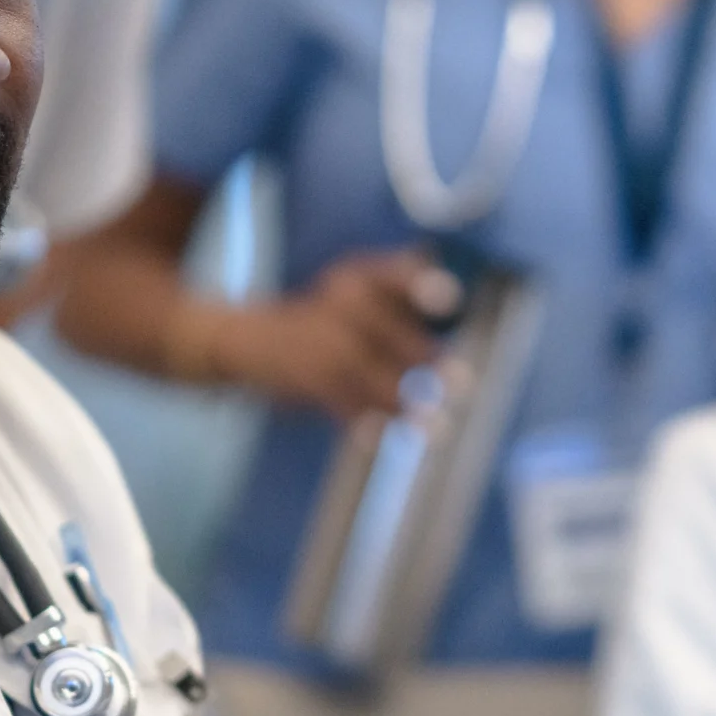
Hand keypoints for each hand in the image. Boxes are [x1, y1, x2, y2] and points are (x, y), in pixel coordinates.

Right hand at [209, 248, 446, 419]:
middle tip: (463, 382)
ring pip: (373, 376)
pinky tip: (382, 440)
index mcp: (359, 277)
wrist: (251, 339)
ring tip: (439, 426)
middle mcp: (341, 305)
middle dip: (428, 359)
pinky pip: (345, 406)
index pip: (394, 275)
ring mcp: (323, 345)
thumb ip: (401, 289)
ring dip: (408, 405)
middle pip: (390, 332)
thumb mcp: (353, 285)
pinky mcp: (310, 381)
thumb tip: (456, 294)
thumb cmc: (324, 313)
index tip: (452, 300)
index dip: (422, 285)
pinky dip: (367, 425)